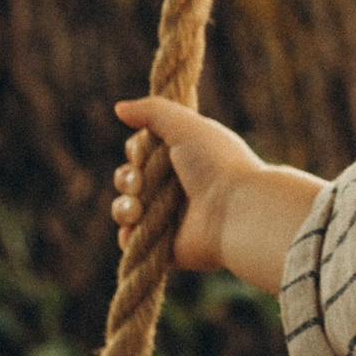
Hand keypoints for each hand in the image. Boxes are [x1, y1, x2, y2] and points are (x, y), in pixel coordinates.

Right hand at [114, 97, 265, 275]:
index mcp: (183, 159)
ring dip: (124, 206)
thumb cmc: (216, 164)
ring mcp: (169, 218)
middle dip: (127, 178)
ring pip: (126, 209)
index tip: (142, 151)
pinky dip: (129, 233)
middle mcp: (175, 188)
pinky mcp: (164, 246)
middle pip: (129, 179)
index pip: (141, 153)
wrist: (236, 212)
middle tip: (141, 182)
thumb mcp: (186, 125)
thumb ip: (152, 110)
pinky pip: (131, 240)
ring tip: (138, 208)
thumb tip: (119, 108)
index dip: (136, 151)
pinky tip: (137, 225)